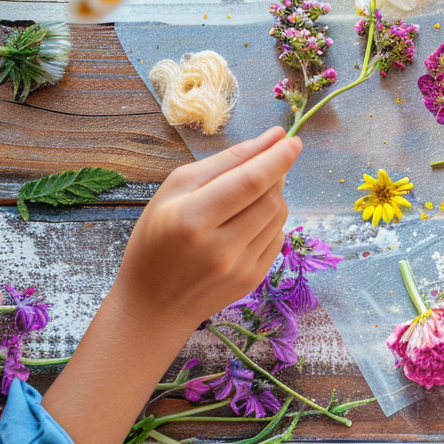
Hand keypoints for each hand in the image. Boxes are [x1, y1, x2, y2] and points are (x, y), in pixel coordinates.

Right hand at [112, 126, 300, 330]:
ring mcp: (241, 267)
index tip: (292, 139)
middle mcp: (221, 247)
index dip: (277, 158)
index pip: (251, 182)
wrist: (152, 306)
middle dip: (276, 173)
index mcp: (193, 219)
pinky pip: (277, 237)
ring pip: (279, 216)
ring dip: (274, 195)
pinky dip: (270, 220)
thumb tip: (272, 138)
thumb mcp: (174, 190)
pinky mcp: (253, 280)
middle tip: (267, 160)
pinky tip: (247, 220)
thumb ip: (224, 161)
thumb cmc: (155, 240)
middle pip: (271, 198)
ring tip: (249, 192)